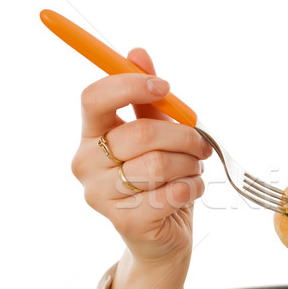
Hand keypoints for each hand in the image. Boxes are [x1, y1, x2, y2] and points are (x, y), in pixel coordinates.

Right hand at [71, 48, 211, 288]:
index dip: (130, 85)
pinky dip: (193, 187)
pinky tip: (190, 190)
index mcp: (90, 136)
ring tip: (194, 169)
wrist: (160, 236)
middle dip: (183, 136)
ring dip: (190, 165)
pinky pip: (172, 192)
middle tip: (201, 144)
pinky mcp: (126, 221)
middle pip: (139, 133)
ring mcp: (101, 196)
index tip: (164, 86)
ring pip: (158, 164)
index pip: (94, 98)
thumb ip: (147, 99)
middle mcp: (86, 165)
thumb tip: (138, 52)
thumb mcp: (155, 135)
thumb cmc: (158, 180)